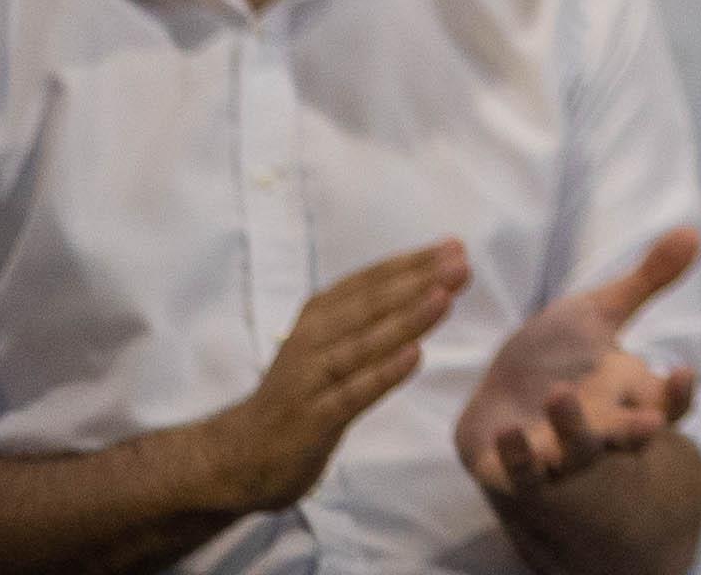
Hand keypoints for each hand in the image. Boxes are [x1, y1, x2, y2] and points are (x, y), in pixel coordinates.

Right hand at [196, 241, 464, 511]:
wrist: (239, 455)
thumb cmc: (301, 392)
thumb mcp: (328, 343)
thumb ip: (371, 316)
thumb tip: (432, 279)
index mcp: (318, 316)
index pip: (368, 281)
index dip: (412, 262)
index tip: (456, 246)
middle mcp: (311, 340)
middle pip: (369, 306)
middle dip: (417, 281)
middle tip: (461, 263)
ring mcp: (308, 380)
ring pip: (362, 345)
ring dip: (405, 320)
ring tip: (444, 297)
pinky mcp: (310, 420)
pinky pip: (351, 394)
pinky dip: (382, 375)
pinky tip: (413, 357)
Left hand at [456, 229, 700, 506]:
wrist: (501, 402)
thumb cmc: (560, 356)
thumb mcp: (600, 313)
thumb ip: (647, 279)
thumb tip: (694, 231)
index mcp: (628, 395)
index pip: (668, 405)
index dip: (678, 395)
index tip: (683, 371)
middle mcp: (600, 429)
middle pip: (628, 438)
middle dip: (637, 431)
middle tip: (649, 425)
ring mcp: (557, 453)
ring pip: (575, 453)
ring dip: (572, 429)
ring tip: (559, 394)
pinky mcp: (512, 468)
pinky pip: (519, 472)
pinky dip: (516, 457)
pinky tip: (507, 430)